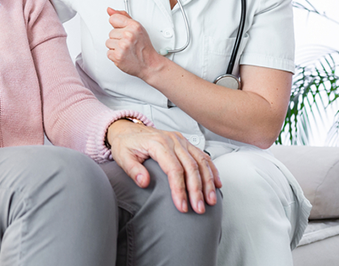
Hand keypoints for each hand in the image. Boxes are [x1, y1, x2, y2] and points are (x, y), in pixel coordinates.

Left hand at [105, 7, 163, 79]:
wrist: (149, 64)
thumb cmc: (144, 46)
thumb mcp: (137, 27)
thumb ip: (123, 17)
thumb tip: (109, 10)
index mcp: (134, 26)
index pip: (113, 19)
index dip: (117, 26)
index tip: (123, 31)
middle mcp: (128, 35)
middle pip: (110, 33)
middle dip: (117, 38)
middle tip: (128, 43)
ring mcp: (123, 46)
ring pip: (108, 43)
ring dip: (115, 47)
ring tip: (126, 49)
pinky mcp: (118, 56)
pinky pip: (108, 53)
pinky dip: (114, 56)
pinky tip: (124, 55)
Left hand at [106, 119, 220, 213]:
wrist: (127, 130)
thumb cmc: (125, 144)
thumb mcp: (122, 157)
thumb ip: (133, 170)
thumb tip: (144, 182)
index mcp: (158, 144)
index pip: (173, 169)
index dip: (179, 189)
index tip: (182, 207)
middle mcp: (172, 140)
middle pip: (190, 167)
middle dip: (196, 190)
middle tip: (199, 208)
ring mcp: (181, 141)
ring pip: (200, 161)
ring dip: (208, 182)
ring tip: (211, 200)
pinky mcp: (185, 143)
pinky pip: (203, 155)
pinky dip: (212, 170)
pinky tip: (216, 184)